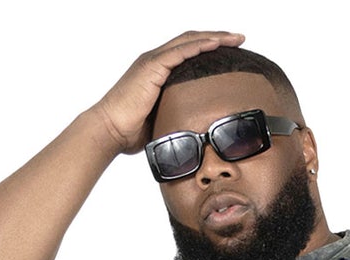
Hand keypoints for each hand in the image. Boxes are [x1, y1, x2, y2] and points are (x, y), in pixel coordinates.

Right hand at [86, 29, 246, 156]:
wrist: (110, 130)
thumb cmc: (130, 131)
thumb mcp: (160, 120)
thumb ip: (175, 115)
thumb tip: (194, 130)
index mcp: (157, 71)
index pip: (188, 52)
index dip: (209, 48)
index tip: (230, 51)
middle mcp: (155, 60)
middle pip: (192, 41)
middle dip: (217, 38)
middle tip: (239, 39)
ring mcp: (153, 62)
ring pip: (189, 41)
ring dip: (214, 38)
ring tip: (235, 38)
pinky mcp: (151, 67)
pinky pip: (179, 51)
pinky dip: (199, 46)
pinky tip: (215, 44)